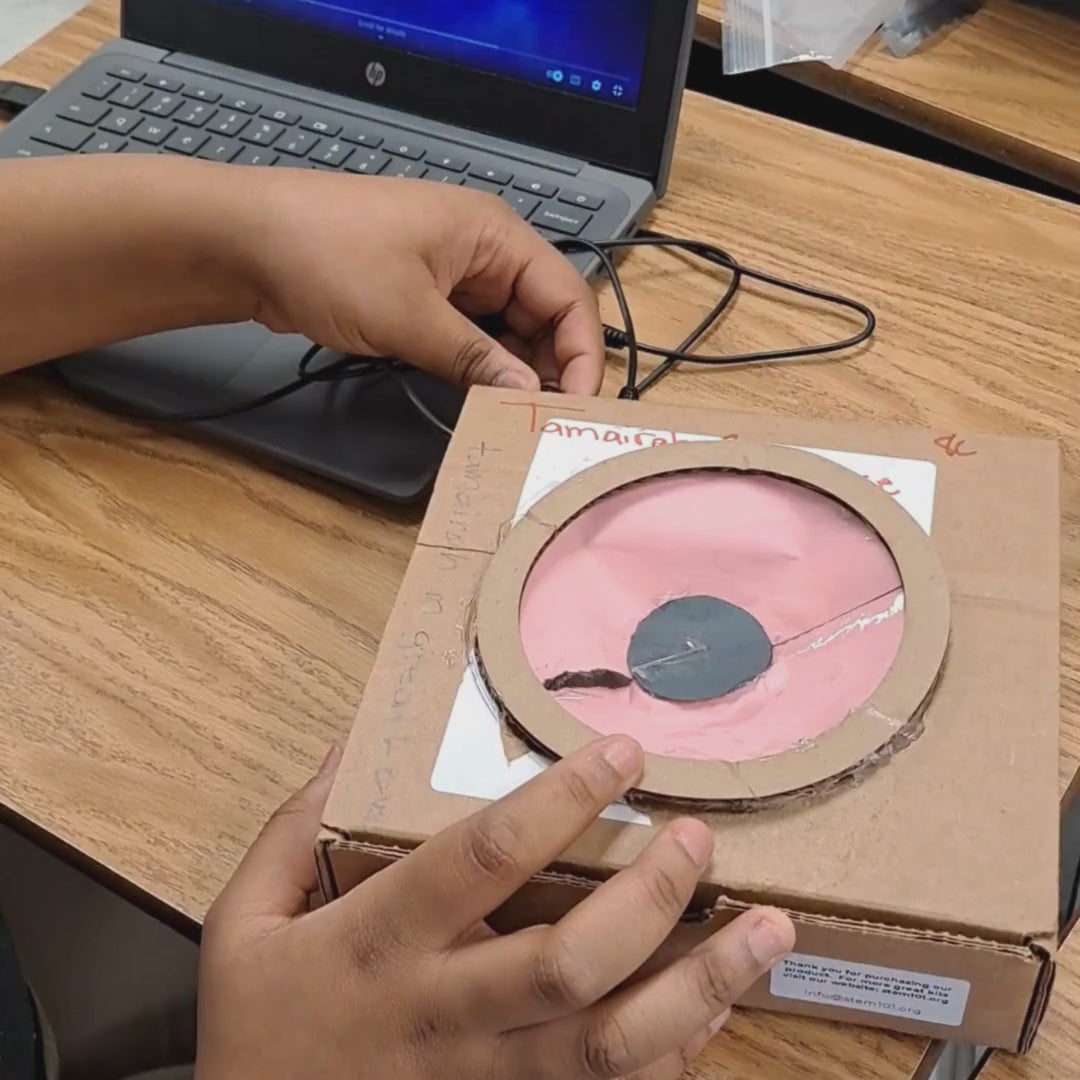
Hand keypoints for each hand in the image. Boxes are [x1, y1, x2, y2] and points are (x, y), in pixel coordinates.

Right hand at [195, 736, 794, 1079]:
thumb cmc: (256, 1031)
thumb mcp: (243, 922)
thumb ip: (293, 831)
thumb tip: (352, 746)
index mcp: (379, 943)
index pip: (483, 858)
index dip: (561, 800)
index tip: (623, 751)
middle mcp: (445, 1011)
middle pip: (569, 960)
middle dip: (650, 897)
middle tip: (696, 836)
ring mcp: (486, 1079)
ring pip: (610, 1045)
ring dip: (700, 987)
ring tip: (766, 929)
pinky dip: (678, 1055)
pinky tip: (721, 1006)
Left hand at [242, 172, 604, 393]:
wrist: (244, 244)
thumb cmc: (326, 255)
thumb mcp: (410, 316)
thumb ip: (475, 359)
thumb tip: (527, 397)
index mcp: (494, 235)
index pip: (567, 297)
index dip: (582, 354)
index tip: (577, 408)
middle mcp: (483, 252)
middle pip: (544, 317)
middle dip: (551, 369)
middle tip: (547, 425)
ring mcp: (452, 276)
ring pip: (509, 331)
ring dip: (514, 373)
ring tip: (516, 421)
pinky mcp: (424, 299)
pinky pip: (472, 337)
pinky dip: (480, 368)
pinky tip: (481, 402)